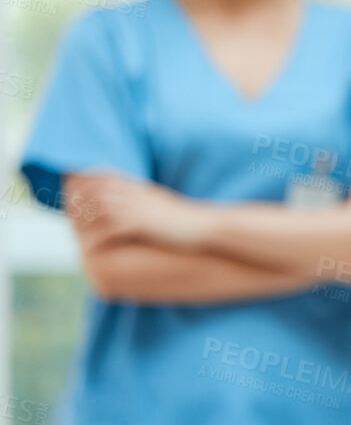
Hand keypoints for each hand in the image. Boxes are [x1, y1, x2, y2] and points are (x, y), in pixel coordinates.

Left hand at [69, 174, 213, 249]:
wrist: (205, 227)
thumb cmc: (183, 219)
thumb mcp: (159, 201)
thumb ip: (139, 197)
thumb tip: (125, 201)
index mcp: (137, 186)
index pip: (100, 177)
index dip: (82, 186)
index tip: (72, 200)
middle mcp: (134, 194)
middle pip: (93, 191)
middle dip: (78, 205)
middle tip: (71, 221)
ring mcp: (137, 208)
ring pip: (97, 209)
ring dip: (84, 223)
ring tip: (79, 236)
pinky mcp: (140, 224)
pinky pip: (109, 229)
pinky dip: (97, 238)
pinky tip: (93, 248)